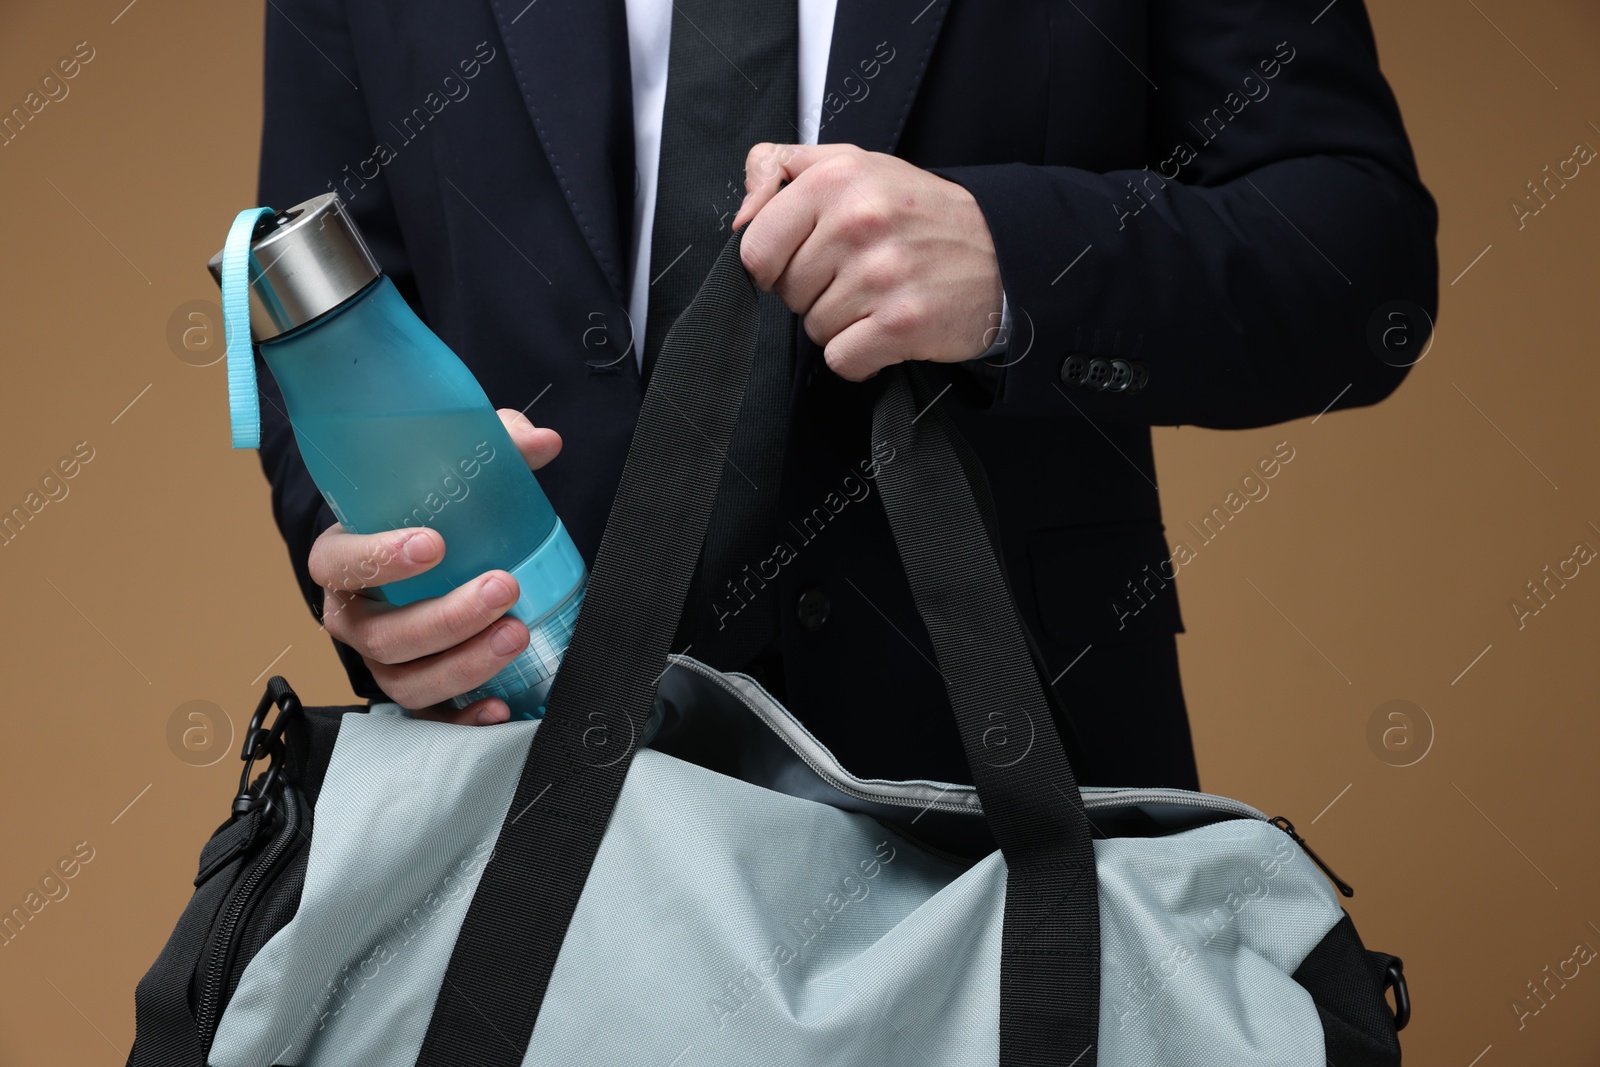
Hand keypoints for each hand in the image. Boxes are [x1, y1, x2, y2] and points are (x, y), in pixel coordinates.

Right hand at [309, 409, 561, 725]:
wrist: (430, 555)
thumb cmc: (429, 514)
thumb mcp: (452, 471)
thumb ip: (493, 446)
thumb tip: (542, 441)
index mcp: (344, 557)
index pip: (339, 561)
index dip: (378, 557)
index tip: (432, 544)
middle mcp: (354, 615)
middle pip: (381, 634)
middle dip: (445, 617)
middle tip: (503, 587)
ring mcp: (381, 660)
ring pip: (405, 680)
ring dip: (462, 664)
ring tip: (515, 634)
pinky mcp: (413, 691)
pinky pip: (429, 719)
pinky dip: (461, 720)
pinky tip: (499, 708)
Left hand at [732, 142, 1003, 381]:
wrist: (1002, 252)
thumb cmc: (916, 213)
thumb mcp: (852, 164)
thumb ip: (781, 169)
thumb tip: (741, 216)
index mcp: (836, 178)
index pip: (755, 247)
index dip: (774, 264)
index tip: (804, 260)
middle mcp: (858, 222)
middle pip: (785, 292)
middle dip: (813, 292)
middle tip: (859, 273)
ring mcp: (881, 275)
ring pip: (813, 328)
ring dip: (841, 324)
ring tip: (879, 297)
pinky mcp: (901, 324)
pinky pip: (841, 359)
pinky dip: (860, 356)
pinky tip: (886, 329)